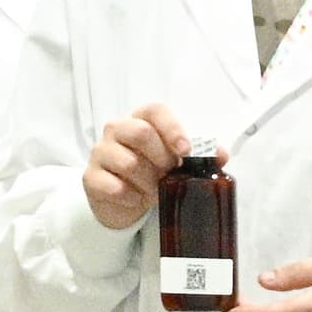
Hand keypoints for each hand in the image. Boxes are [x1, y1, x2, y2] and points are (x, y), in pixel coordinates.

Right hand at [84, 103, 193, 232]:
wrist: (122, 201)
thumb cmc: (150, 173)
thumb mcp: (175, 163)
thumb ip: (199, 156)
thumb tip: (222, 154)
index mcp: (140, 119)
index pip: (155, 110)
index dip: (172, 128)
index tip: (186, 150)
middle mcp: (116, 130)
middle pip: (140, 133)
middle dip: (161, 158)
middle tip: (170, 173)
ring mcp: (100, 152)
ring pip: (128, 163)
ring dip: (148, 182)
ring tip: (154, 190)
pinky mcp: (90, 177)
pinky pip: (114, 187)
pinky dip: (131, 197)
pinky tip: (136, 199)